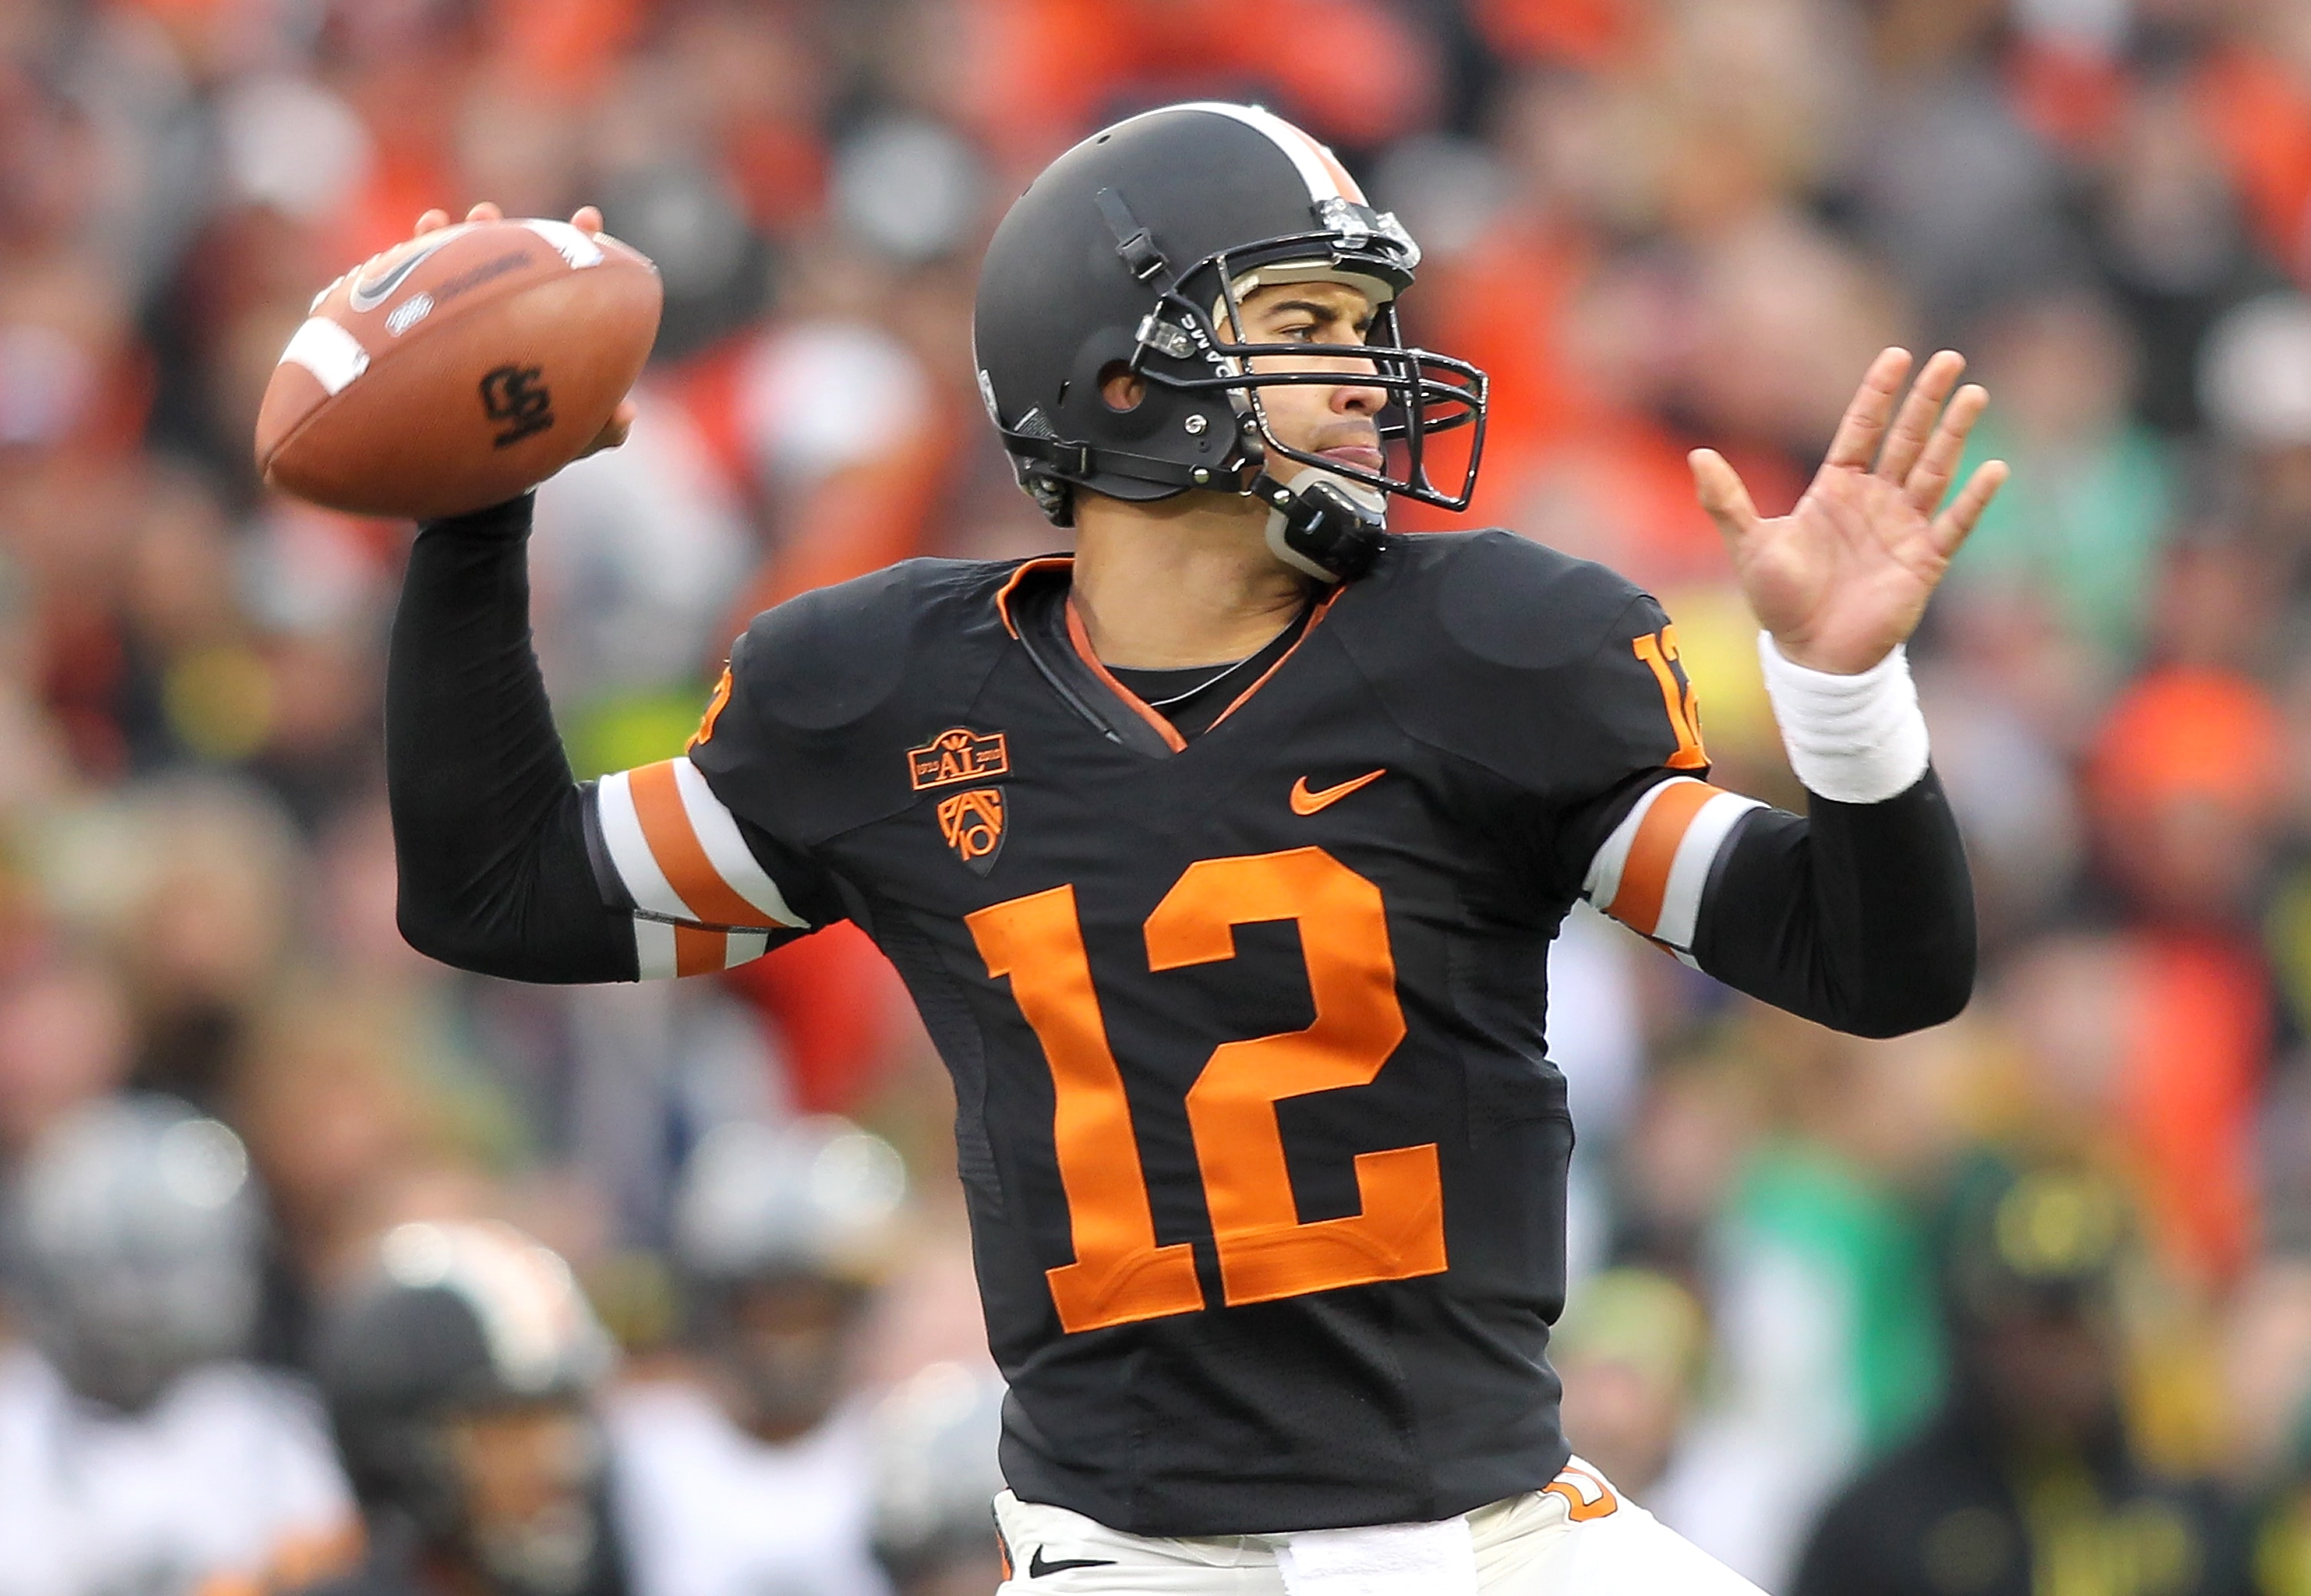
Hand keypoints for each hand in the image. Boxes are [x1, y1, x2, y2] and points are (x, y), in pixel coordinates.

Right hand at [407, 201, 636, 460]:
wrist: (476, 461)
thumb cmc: (531, 444)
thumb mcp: (572, 436)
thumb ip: (602, 427)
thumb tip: (623, 414)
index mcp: (551, 329)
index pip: (571, 281)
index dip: (581, 247)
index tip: (587, 220)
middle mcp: (511, 313)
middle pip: (517, 264)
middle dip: (512, 235)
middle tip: (496, 215)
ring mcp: (471, 315)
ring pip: (470, 267)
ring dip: (468, 237)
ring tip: (471, 220)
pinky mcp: (429, 324)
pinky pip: (419, 287)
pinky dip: (419, 256)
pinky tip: (424, 233)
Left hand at [1690, 348, 2008, 674]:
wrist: (1811, 654)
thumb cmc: (1779, 600)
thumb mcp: (1748, 546)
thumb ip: (1725, 501)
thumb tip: (1696, 454)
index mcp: (1836, 489)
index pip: (1861, 429)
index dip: (1878, 393)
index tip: (1897, 355)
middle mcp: (1874, 501)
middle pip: (1905, 438)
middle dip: (1926, 400)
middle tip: (1949, 359)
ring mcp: (1902, 528)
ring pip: (1934, 470)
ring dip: (1954, 434)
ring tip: (1974, 394)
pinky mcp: (1924, 561)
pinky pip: (1954, 524)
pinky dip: (1974, 500)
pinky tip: (1994, 469)